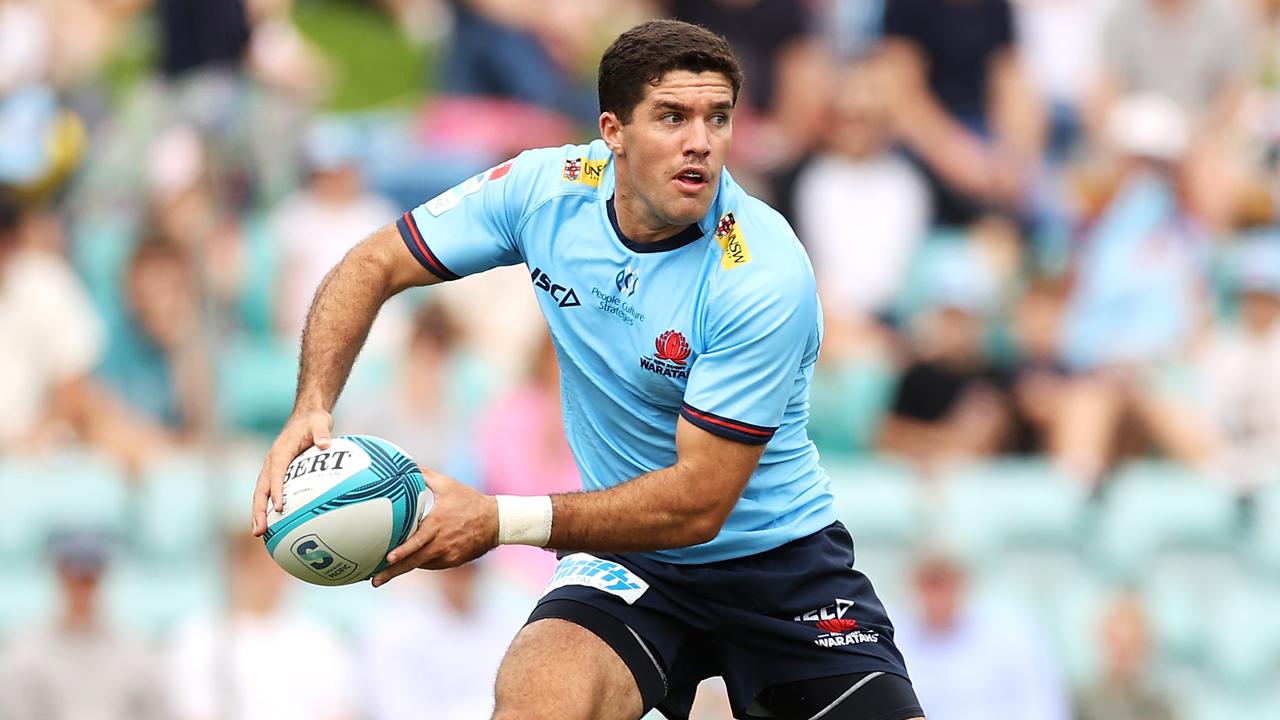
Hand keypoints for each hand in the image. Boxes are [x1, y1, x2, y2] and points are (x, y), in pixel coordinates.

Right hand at [250, 408, 332, 535]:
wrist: (306, 416)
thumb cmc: (314, 421)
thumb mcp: (320, 422)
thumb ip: (322, 433)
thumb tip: (325, 445)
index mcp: (280, 452)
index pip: (276, 473)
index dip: (276, 490)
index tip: (279, 507)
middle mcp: (272, 462)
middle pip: (261, 490)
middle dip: (258, 511)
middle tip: (259, 531)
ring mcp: (272, 469)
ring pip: (261, 494)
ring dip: (259, 513)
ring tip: (259, 534)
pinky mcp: (277, 473)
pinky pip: (270, 492)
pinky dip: (268, 508)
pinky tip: (274, 525)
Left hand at [371, 470, 498, 586]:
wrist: (496, 521)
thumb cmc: (470, 501)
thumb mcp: (448, 485)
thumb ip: (425, 475)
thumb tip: (407, 463)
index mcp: (437, 524)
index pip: (416, 541)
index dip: (402, 551)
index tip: (387, 558)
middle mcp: (441, 543)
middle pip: (414, 561)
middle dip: (392, 572)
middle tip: (374, 580)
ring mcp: (448, 555)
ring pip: (421, 564)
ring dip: (403, 568)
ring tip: (383, 574)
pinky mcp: (453, 561)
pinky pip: (431, 564)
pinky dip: (420, 562)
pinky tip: (408, 562)